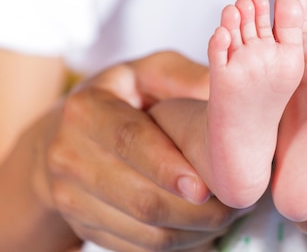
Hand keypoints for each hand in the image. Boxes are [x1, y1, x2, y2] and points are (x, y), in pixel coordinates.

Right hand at [42, 51, 248, 251]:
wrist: (72, 133)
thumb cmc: (126, 95)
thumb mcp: (151, 72)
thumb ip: (184, 77)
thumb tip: (226, 93)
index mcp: (87, 109)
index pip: (129, 141)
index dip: (166, 167)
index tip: (204, 187)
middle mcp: (68, 154)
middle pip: (139, 197)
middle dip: (196, 210)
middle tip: (238, 205)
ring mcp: (70, 196)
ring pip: (143, 230)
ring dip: (193, 231)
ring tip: (229, 217)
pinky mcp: (82, 225)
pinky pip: (138, 249)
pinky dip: (178, 246)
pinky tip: (205, 231)